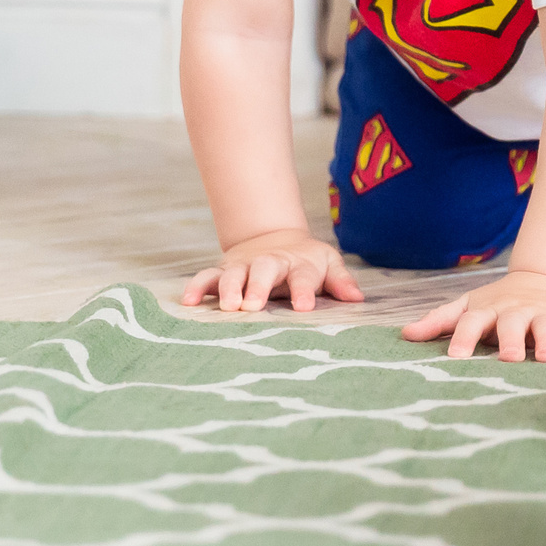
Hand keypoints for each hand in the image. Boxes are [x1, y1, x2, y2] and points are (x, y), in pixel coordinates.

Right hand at [182, 228, 367, 313]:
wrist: (275, 238)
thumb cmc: (307, 261)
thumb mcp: (328, 264)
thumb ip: (341, 281)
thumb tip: (357, 299)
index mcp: (299, 264)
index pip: (303, 276)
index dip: (304, 290)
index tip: (304, 307)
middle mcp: (269, 263)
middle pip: (263, 271)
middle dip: (258, 287)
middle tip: (252, 307)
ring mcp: (244, 267)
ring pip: (233, 274)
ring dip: (229, 289)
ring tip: (226, 307)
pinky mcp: (224, 271)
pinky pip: (207, 278)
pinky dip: (197, 287)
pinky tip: (188, 302)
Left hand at [403, 269, 545, 361]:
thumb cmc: (501, 304)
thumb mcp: (470, 306)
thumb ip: (440, 320)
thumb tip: (405, 334)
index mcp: (491, 311)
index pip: (473, 323)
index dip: (464, 339)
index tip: (455, 358)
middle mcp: (519, 313)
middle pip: (512, 325)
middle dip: (510, 340)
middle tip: (507, 358)